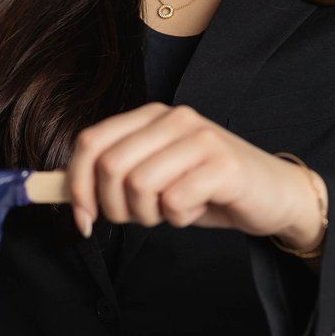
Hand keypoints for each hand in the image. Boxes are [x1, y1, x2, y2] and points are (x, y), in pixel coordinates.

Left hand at [67, 102, 325, 245]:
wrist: (274, 195)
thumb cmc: (208, 188)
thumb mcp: (155, 176)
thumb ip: (115, 176)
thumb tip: (60, 191)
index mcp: (151, 116)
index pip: (91, 142)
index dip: (77, 184)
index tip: (83, 219)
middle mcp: (173, 118)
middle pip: (110, 166)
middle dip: (115, 207)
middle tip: (140, 218)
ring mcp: (200, 137)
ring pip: (140, 186)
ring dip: (149, 215)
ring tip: (173, 210)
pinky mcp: (222, 163)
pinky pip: (175, 202)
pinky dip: (179, 219)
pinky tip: (198, 208)